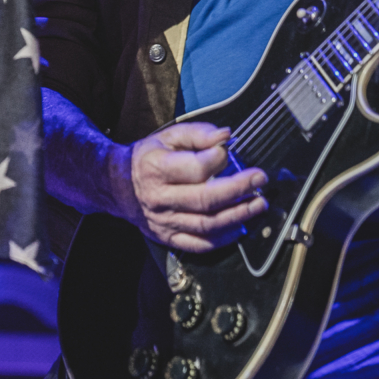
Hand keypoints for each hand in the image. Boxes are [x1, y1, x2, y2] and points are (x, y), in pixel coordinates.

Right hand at [118, 122, 267, 253]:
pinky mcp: (168, 238)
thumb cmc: (148, 158)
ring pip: (206, 225)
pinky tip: (239, 228)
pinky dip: (223, 240)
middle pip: (205, 200)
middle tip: (259, 180)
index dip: (219, 159)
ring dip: (237, 216)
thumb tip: (226, 136)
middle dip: (238, 190)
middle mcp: (160, 198)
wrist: (119, 186)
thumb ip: (198, 133)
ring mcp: (164, 222)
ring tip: (257, 204)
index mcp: (157, 168)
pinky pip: (199, 244)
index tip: (230, 151)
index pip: (196, 168)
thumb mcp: (168, 137)